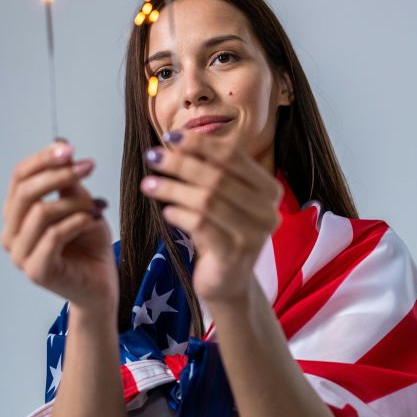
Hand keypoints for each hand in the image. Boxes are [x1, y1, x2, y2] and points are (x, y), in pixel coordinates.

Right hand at [1, 141, 117, 310]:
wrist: (101, 281)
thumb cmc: (88, 243)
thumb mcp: (80, 203)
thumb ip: (68, 181)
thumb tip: (61, 144)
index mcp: (16, 213)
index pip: (19, 177)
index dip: (43, 158)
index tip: (70, 148)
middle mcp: (11, 233)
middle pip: (25, 191)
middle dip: (59, 174)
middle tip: (89, 166)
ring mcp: (20, 254)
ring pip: (41, 212)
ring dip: (76, 202)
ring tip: (99, 205)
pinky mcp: (36, 271)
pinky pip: (54, 235)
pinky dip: (78, 221)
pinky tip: (95, 219)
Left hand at [140, 130, 282, 303]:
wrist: (229, 281)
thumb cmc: (222, 232)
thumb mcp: (223, 199)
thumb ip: (210, 171)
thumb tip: (176, 140)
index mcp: (268, 189)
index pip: (232, 156)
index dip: (200, 143)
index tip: (171, 136)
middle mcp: (267, 210)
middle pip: (217, 177)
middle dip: (180, 163)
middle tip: (152, 156)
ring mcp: (254, 234)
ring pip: (207, 201)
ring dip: (173, 188)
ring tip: (148, 184)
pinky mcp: (234, 255)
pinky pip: (201, 226)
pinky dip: (180, 215)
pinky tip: (166, 212)